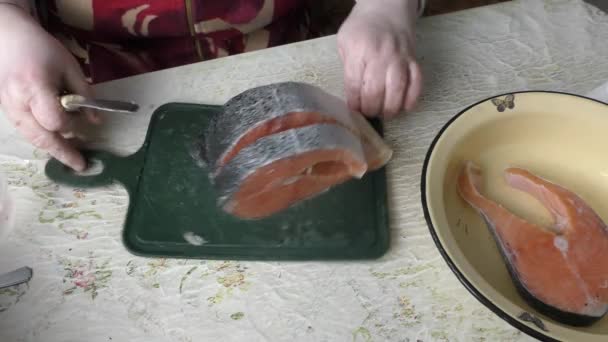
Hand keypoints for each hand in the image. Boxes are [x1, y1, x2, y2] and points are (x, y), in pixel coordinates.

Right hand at [0, 4, 97, 170]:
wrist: (6, 38)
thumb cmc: (41, 49)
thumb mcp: (69, 67)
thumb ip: (83, 93)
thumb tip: (96, 121)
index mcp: (34, 88)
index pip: (54, 120)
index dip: (71, 125)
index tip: (81, 122)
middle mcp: (17, 102)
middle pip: (40, 137)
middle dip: (62, 152)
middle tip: (80, 165)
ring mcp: (7, 108)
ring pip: (30, 137)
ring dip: (52, 148)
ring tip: (71, 157)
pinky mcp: (4, 110)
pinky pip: (24, 130)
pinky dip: (41, 138)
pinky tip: (55, 142)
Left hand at [337, 0, 421, 118]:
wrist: (387, 9)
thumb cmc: (362, 27)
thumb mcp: (344, 41)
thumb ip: (347, 66)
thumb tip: (353, 95)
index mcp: (359, 51)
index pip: (355, 85)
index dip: (354, 102)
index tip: (354, 109)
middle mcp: (381, 55)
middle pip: (375, 91)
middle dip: (370, 109)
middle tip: (368, 113)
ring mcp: (400, 58)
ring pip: (397, 90)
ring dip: (390, 108)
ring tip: (384, 113)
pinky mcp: (413, 60)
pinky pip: (417, 82)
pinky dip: (412, 98)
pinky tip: (404, 107)